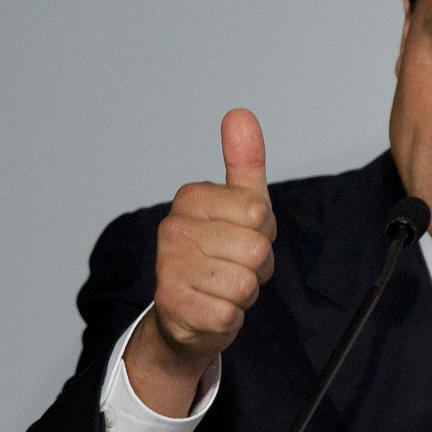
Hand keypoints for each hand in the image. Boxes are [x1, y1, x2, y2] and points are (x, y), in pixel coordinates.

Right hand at [124, 109, 276, 415]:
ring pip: (246, 283)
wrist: (187, 314)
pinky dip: (231, 317)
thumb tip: (241, 115)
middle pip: (256, 249)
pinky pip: (230, 314)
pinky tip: (213, 308)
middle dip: (257, 266)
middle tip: (235, 267)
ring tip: (223, 288)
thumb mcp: (240, 205)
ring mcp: (169, 268)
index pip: (258, 211)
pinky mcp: (174, 307)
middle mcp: (173, 229)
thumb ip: (245, 162)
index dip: (262, 231)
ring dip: (244, 293)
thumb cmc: (219, 255)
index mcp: (191, 199)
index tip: (242, 236)